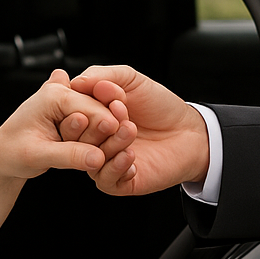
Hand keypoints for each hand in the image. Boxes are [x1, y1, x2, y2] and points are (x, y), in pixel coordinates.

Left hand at [0, 70, 130, 179]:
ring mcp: (66, 101)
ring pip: (98, 116)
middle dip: (112, 129)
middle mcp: (61, 92)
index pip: (91, 108)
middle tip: (126, 149)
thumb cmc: (12, 153)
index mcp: (53, 94)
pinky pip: (92, 122)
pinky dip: (101, 134)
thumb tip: (99, 159)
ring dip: (108, 133)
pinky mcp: (71, 112)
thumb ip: (69, 155)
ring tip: (119, 150)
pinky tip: (108, 149)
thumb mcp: (38, 156)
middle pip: (98, 110)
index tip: (125, 145)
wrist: (1, 155)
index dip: (109, 127)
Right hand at [67, 65, 209, 195]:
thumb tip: (76, 82)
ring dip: (111, 144)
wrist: (189, 131)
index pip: (70, 115)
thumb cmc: (160, 106)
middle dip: (96, 126)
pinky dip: (117, 166)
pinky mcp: (119, 182)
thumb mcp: (131, 81)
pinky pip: (106, 180)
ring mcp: (105, 162)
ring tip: (130, 130)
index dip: (82, 107)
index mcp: (91, 118)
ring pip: (91, 159)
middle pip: (76, 139)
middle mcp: (94, 141)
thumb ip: (103, 76)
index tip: (103, 97)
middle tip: (116, 117)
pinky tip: (131, 154)